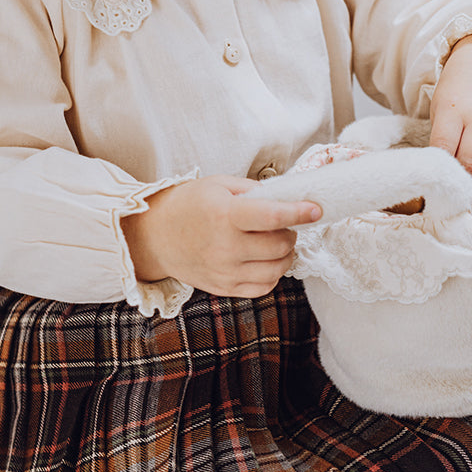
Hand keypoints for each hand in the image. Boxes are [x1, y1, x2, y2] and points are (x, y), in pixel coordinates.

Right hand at [121, 175, 321, 297]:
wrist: (155, 236)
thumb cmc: (188, 205)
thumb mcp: (219, 184)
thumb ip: (255, 190)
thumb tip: (288, 197)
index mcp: (225, 215)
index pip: (273, 216)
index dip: (299, 213)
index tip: (315, 209)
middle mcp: (225, 247)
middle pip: (280, 246)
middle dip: (290, 233)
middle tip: (283, 224)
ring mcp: (224, 271)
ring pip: (277, 270)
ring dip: (285, 255)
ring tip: (275, 242)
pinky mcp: (223, 287)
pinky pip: (263, 287)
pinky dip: (272, 274)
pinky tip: (264, 259)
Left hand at [429, 33, 471, 195]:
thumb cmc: (460, 86)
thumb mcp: (441, 105)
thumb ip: (441, 136)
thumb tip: (438, 171)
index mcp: (455, 109)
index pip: (444, 149)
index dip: (439, 172)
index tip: (433, 186)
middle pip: (470, 164)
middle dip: (460, 185)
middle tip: (451, 197)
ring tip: (470, 196)